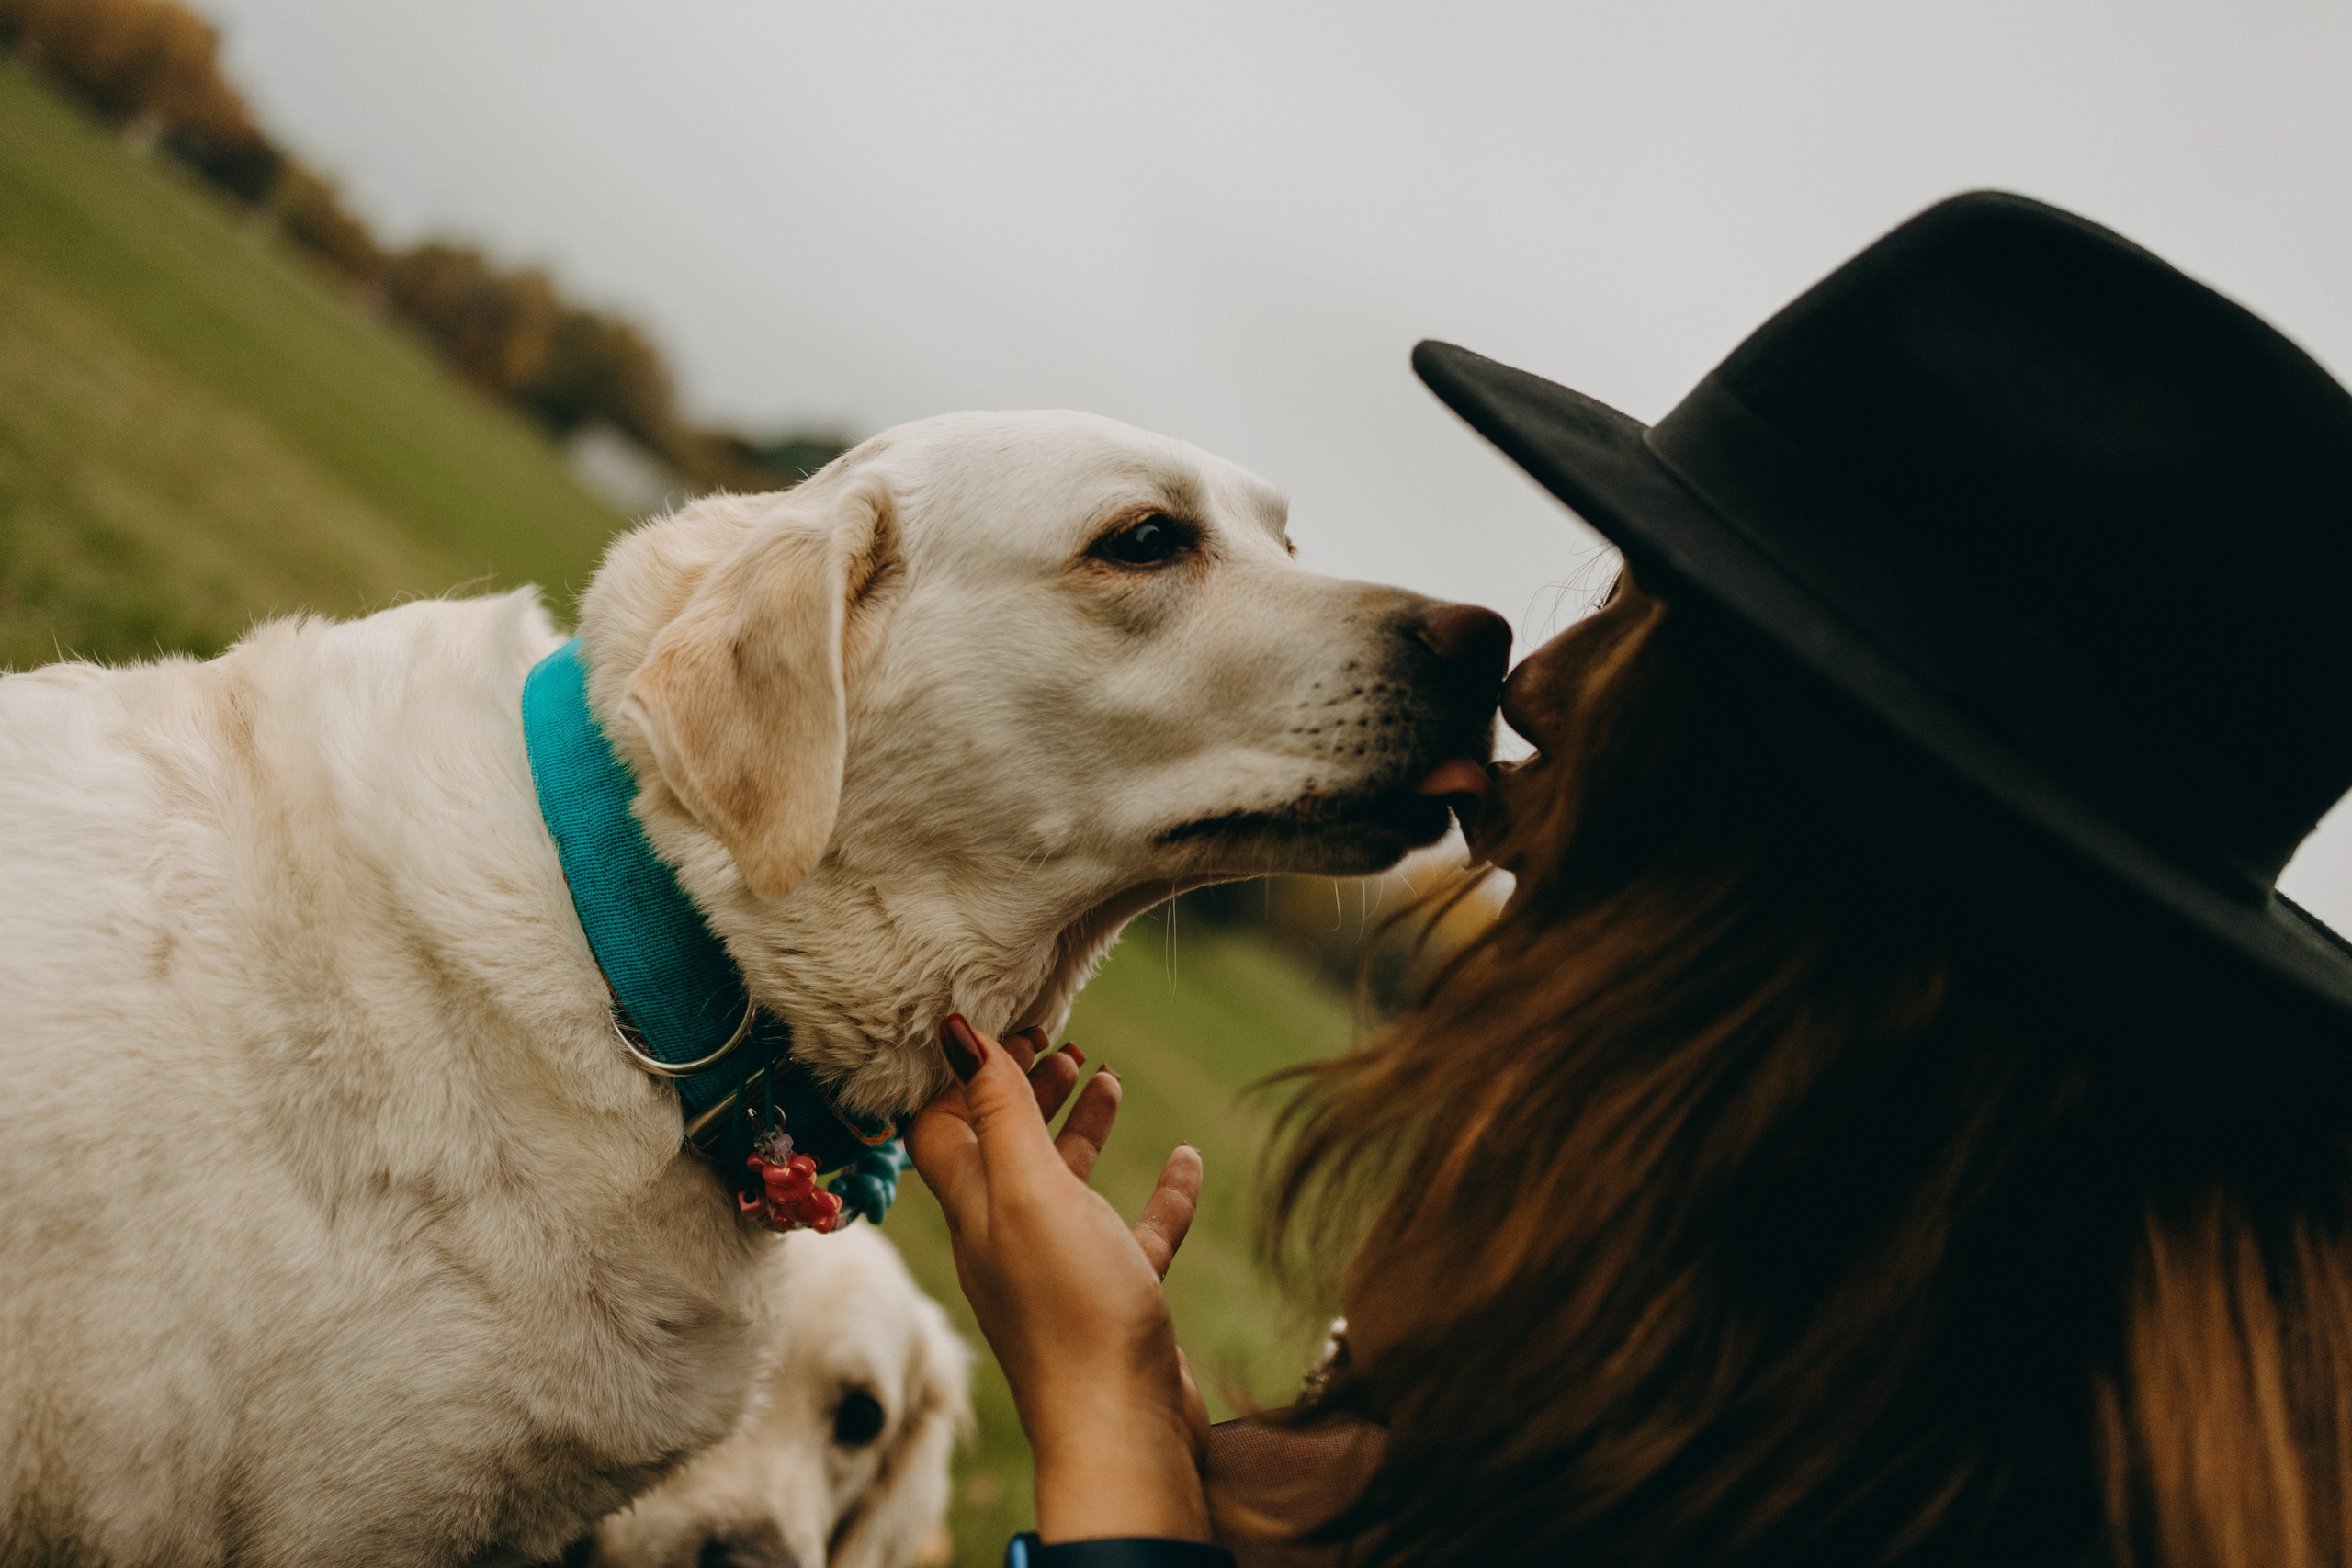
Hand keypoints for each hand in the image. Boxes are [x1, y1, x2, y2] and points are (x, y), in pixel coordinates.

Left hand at [907, 1015, 1209, 1542]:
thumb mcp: (1028, 1190)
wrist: (1123, 1427)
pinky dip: (1157, 1192)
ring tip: (1106, 1077)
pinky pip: (1134, 1231)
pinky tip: (1184, 1159)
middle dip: (1023, 1088)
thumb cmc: (1070, 1308)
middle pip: (1003, 1147)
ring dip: (1080, 1126)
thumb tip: (955, 1033)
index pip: (942, 1127)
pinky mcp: (1117, 1297)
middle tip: (1059, 1039)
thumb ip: (998, 1112)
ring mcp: (1064, 1269)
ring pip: (1065, 1183)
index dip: (962, 1073)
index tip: (1001, 1021)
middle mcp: (1009, 1236)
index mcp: (975, 1209)